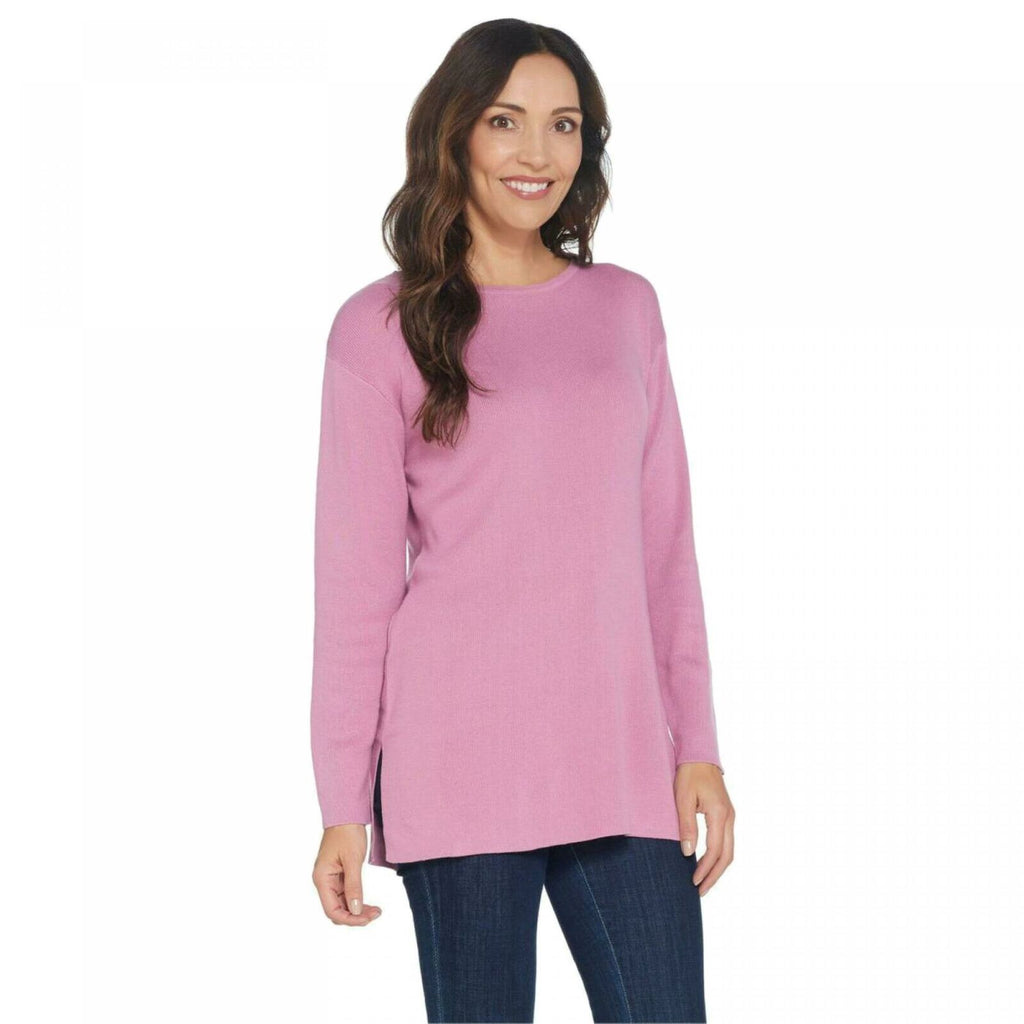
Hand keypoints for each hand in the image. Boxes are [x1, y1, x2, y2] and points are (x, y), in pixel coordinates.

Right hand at [312, 824, 383, 925]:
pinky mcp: (339, 875)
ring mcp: (331, 879)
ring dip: (358, 910)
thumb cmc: (347, 833)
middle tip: (376, 914)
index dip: (349, 919)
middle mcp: (324, 881)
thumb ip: (353, 886)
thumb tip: (355, 911)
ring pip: (343, 904)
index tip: (367, 919)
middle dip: (355, 916)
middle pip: (337, 910)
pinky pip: (346, 894)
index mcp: (322, 878)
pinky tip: (369, 903)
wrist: (347, 814)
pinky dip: (357, 900)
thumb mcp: (353, 859)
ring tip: (376, 911)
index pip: (332, 910)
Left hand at [674, 762, 734, 896]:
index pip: (715, 851)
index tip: (694, 883)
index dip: (705, 869)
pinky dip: (718, 856)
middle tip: (701, 891)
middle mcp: (729, 817)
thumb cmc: (688, 774)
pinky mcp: (726, 814)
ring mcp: (729, 816)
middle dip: (714, 876)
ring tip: (703, 882)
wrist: (699, 754)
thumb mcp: (682, 798)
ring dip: (717, 868)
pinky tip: (706, 862)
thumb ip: (686, 825)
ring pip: (728, 850)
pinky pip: (725, 841)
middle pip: (727, 856)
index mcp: (720, 814)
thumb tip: (688, 853)